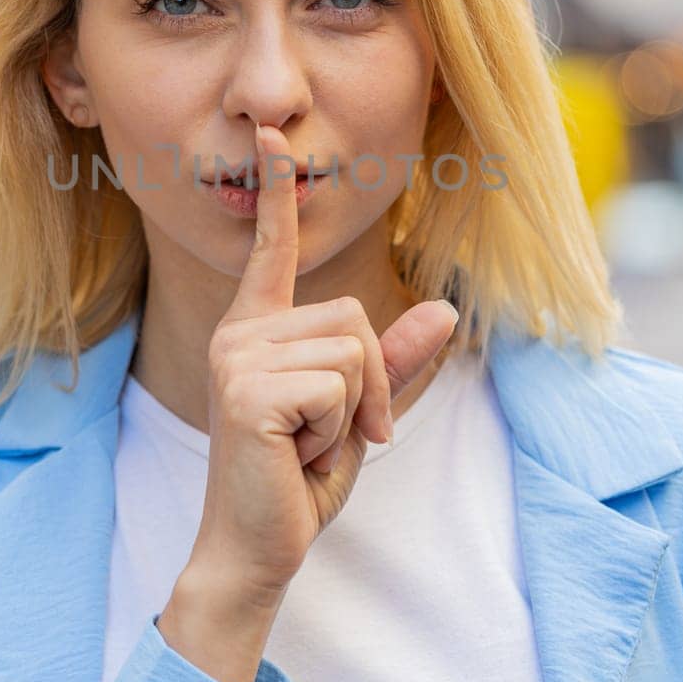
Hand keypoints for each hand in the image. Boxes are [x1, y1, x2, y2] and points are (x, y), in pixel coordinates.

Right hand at [159, 123, 458, 681]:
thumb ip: (394, 361)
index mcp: (256, 329)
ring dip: (355, 409)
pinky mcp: (247, 390)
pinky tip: (300, 454)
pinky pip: (342, 383)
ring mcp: (237, 358)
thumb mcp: (357, 412)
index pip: (271, 248)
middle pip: (353, 315)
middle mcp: (239, 333)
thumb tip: (445, 310)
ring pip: (354, 349)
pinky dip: (341, 428)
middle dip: (372, 382)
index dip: (277, 191)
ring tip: (310, 444)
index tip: (272, 135)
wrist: (258, 546)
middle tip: (336, 433)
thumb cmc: (298, 479)